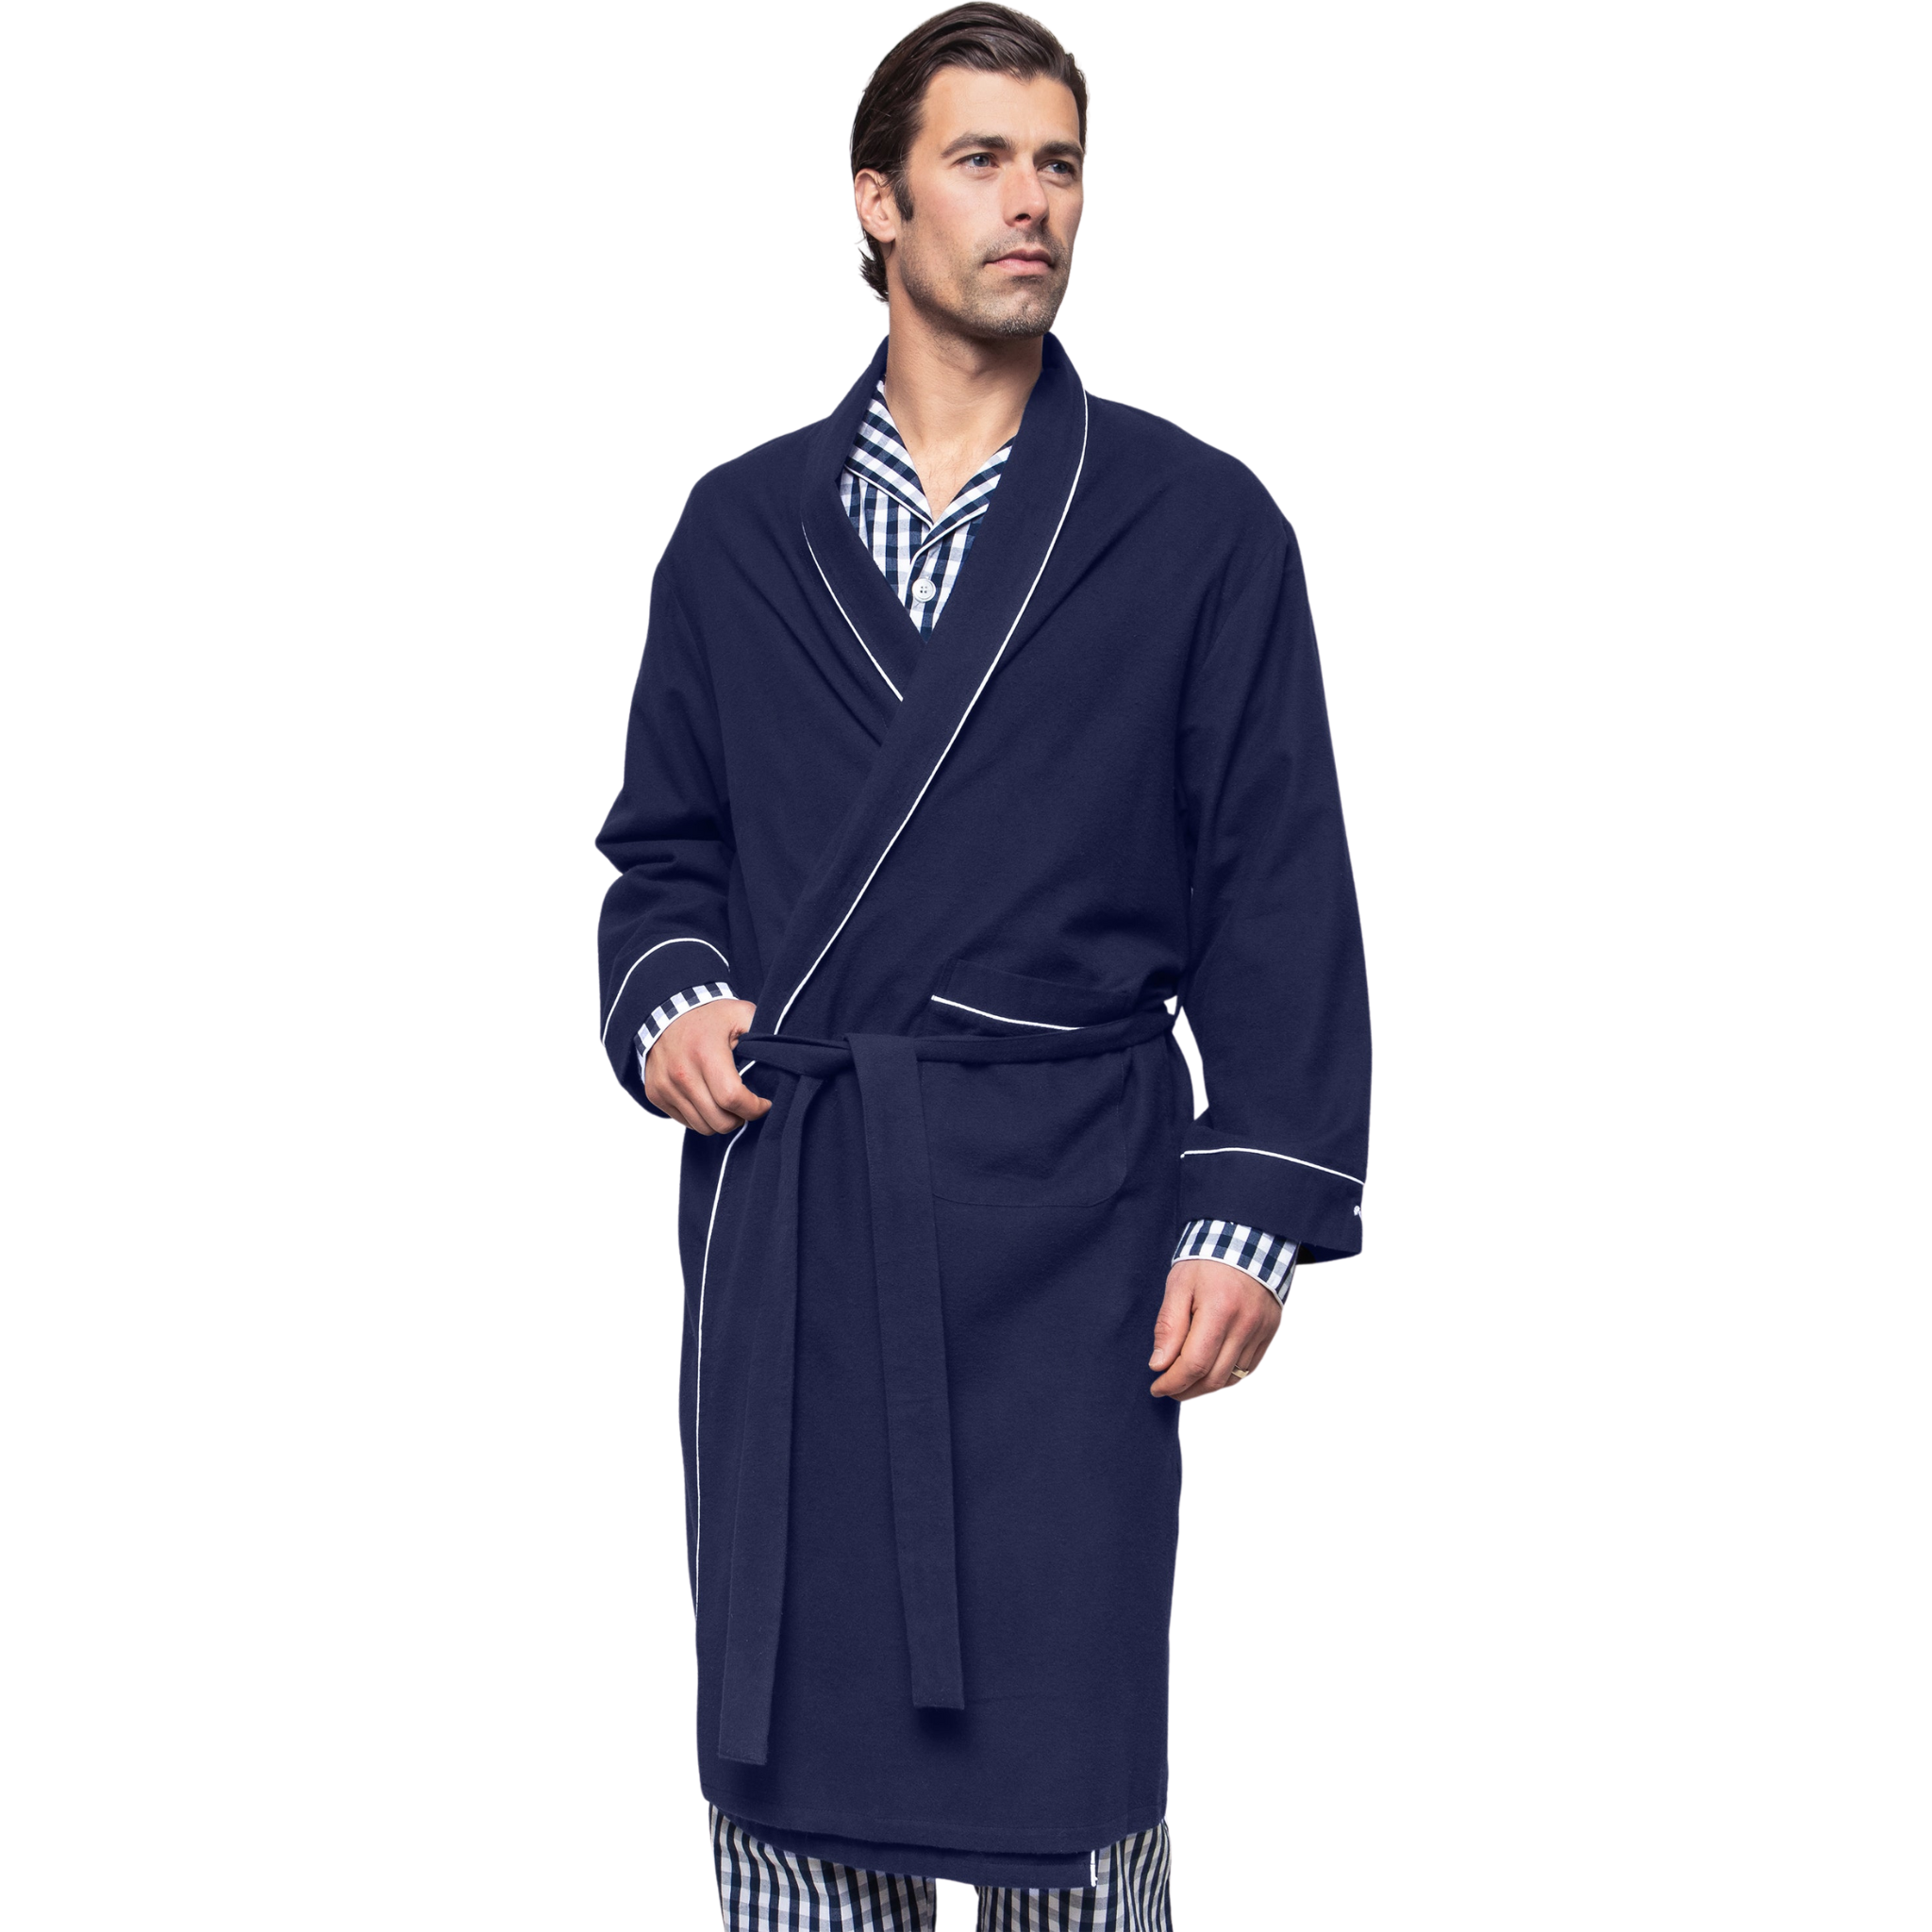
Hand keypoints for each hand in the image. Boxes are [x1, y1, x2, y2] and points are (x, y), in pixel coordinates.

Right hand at [643, 999, 771, 1134]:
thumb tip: (788, 1055)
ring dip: (720, 1120)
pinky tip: (708, 1097)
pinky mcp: (656, 1093)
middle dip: (740, 1118)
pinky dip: (701, 1116)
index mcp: (705, 1053)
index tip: (764, 1103)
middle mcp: (681, 1072)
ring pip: (702, 1127)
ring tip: (728, 1102)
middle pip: (719, 1121)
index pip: (732, 1098)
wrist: (665, 1009)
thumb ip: (764, 1034)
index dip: (754, 1108)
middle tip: (746, 1105)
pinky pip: (685, 1121)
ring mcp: (665, 1085)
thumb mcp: (741, 1014)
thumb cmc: (709, 1015)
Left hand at [1148, 1257, 1281, 1399]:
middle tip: (1167, 1388)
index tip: (1157, 1387)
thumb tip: (1159, 1364)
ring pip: (1233, 1377)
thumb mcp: (1178, 1285)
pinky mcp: (1269, 1331)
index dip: (1173, 1382)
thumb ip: (1169, 1326)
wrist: (1246, 1239)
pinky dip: (1227, 1375)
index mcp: (1220, 1310)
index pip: (1195, 1364)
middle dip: (1186, 1390)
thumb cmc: (1208, 1259)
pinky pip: (1248, 1367)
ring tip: (1185, 1383)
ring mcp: (1261, 1329)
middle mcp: (1245, 1324)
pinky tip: (1209, 1371)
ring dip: (1206, 1386)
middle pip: (1214, 1377)